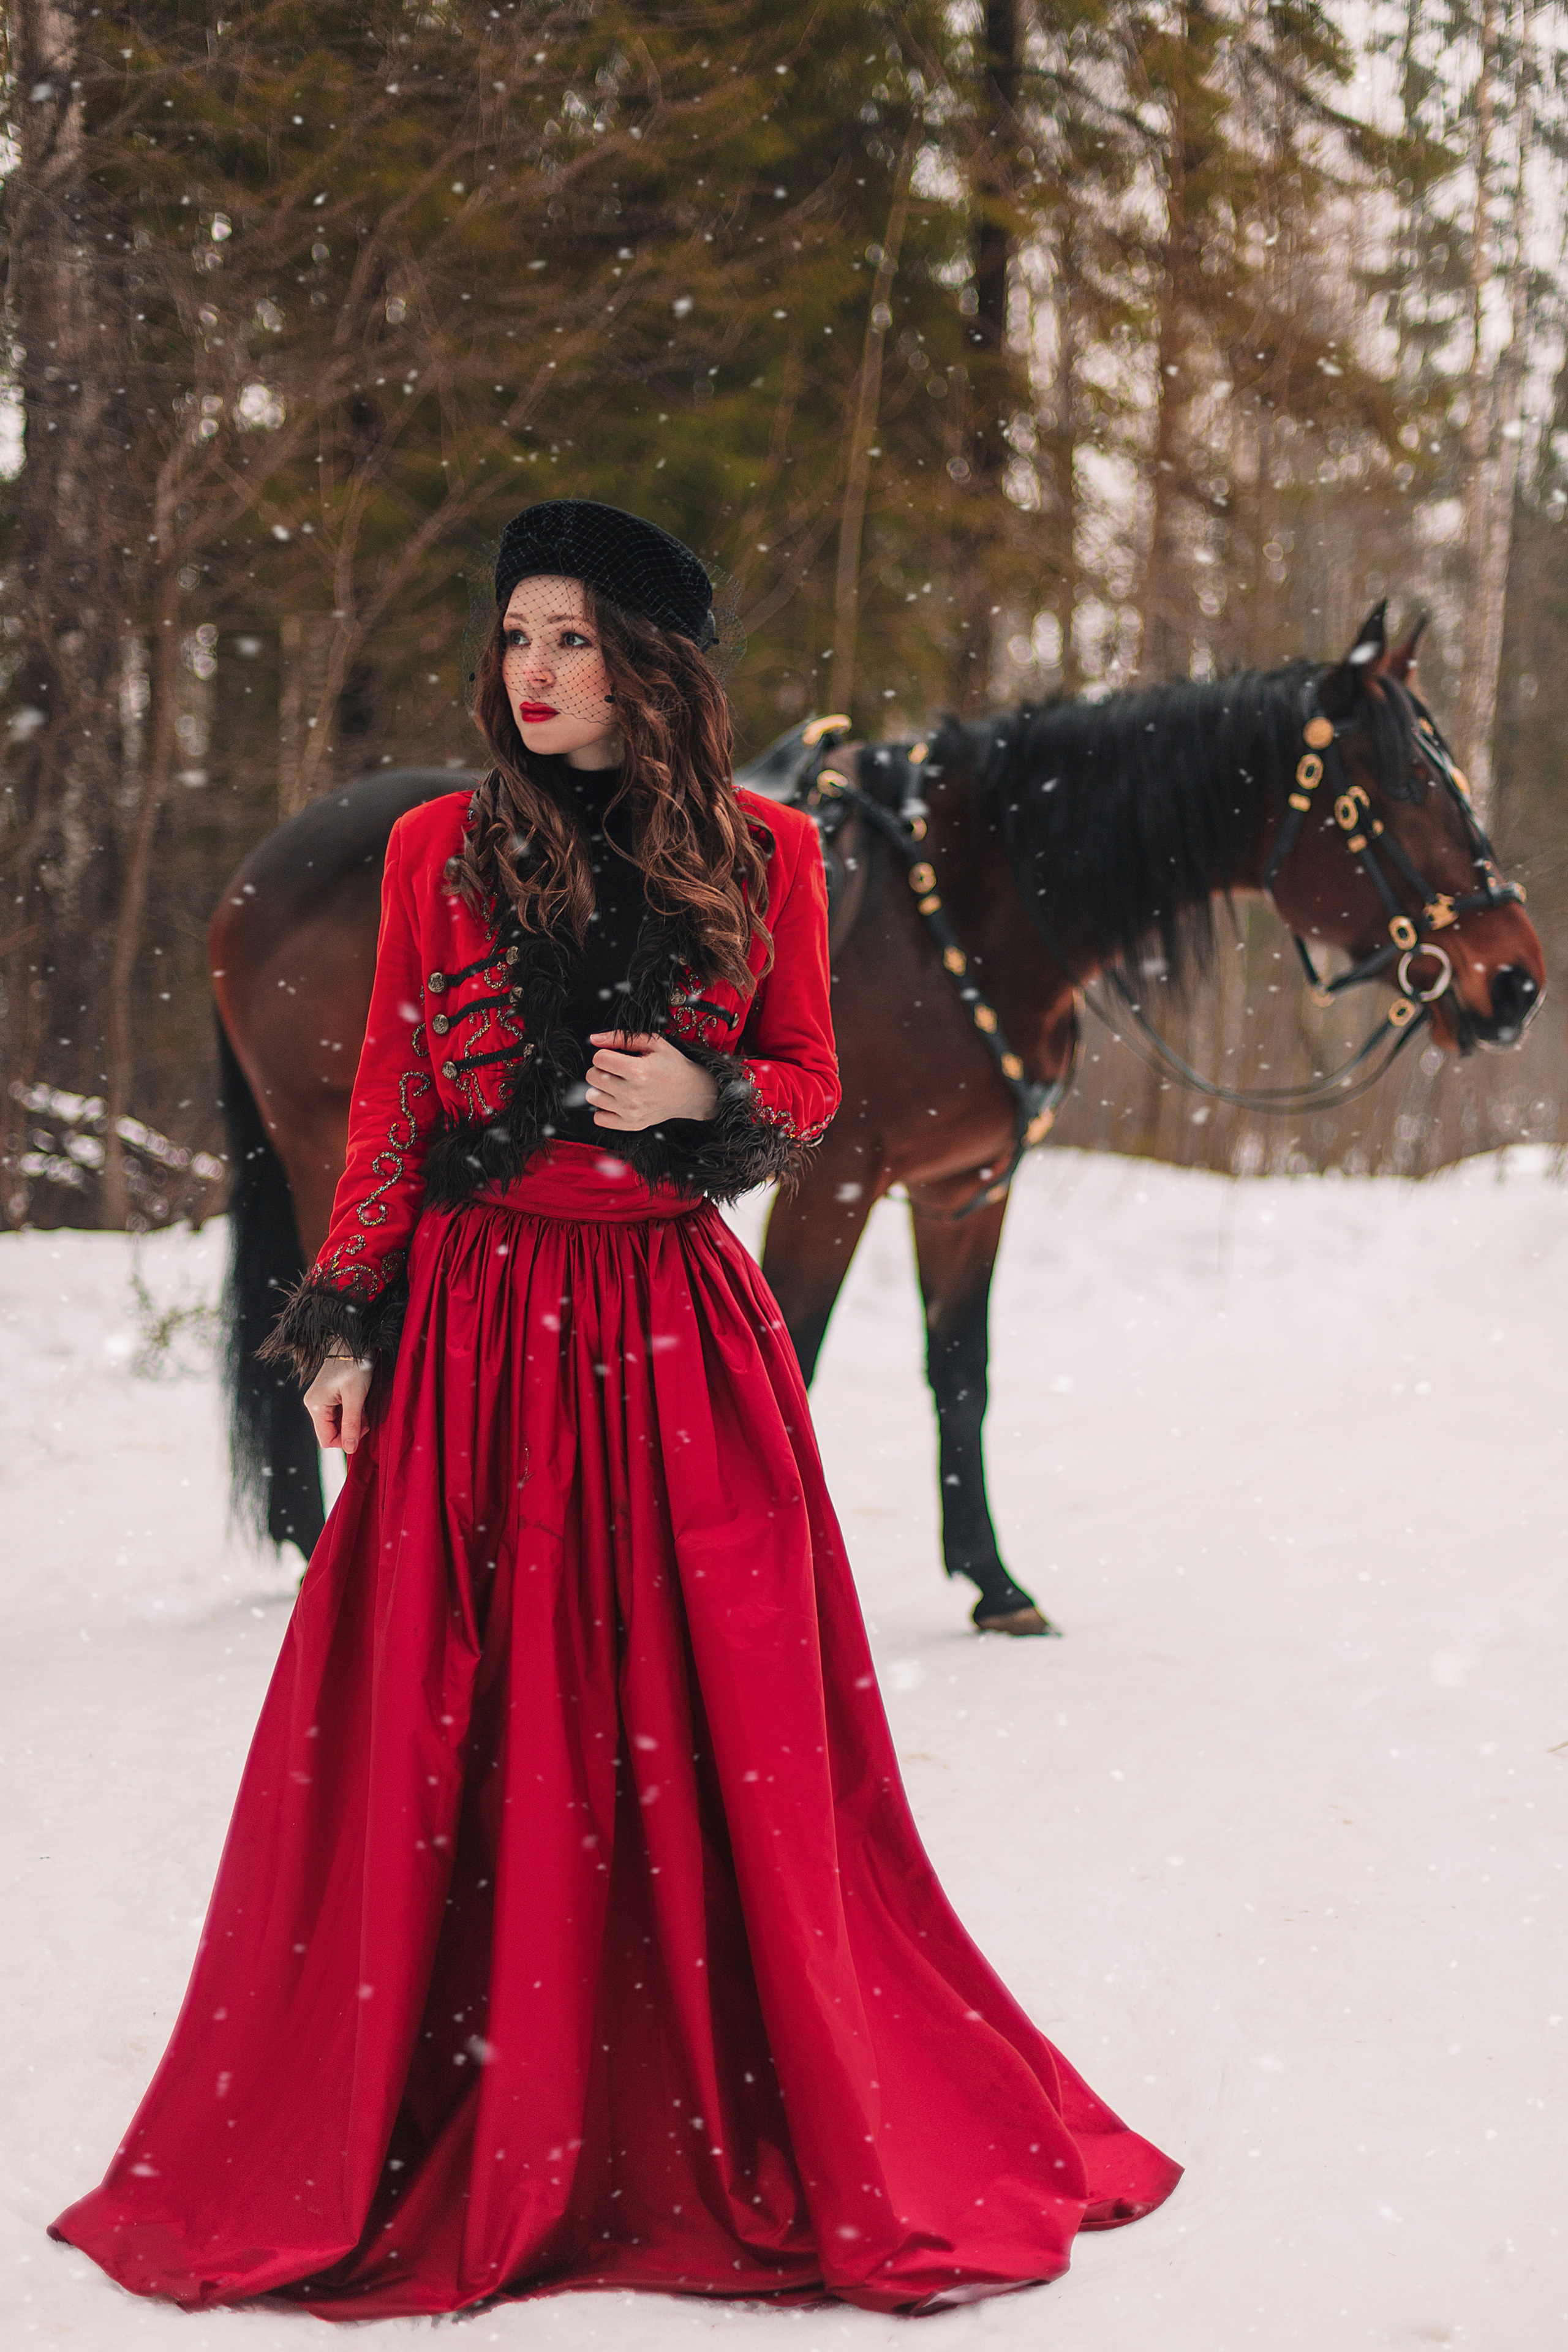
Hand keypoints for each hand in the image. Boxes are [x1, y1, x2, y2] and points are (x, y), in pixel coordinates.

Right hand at [303, 1349, 373, 1453]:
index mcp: (315, 1406)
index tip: (362, 1430)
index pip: (326, 1440)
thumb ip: (352, 1424)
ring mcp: (320, 1400)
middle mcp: (314, 1404)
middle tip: (365, 1416)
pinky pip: (339, 1413)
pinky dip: (351, 1411)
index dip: (345, 1441)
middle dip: (351, 1428)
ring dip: (353, 1420)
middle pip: (332, 1431)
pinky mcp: (328, 1395)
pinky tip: (359, 1401)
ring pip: (337, 1423)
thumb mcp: (356, 1397)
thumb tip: (350, 1448)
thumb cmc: (354, 1365)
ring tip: (362, 1405)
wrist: (354, 1342)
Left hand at [585, 1031, 719, 1129]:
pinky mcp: (631, 1124)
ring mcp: (631, 1111)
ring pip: (592, 1097)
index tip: (615, 1057)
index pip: (598, 1058)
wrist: (692, 1092)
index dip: (604, 1054)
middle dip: (600, 1069)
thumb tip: (593, 1039)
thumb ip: (621, 1037)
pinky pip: (599, 1118)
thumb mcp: (653, 1043)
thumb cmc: (672, 1065)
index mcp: (638, 1070)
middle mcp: (632, 1093)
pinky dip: (603, 1109)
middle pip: (592, 1076)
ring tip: (616, 1085)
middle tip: (616, 1070)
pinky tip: (615, 1101)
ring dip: (600, 1089)